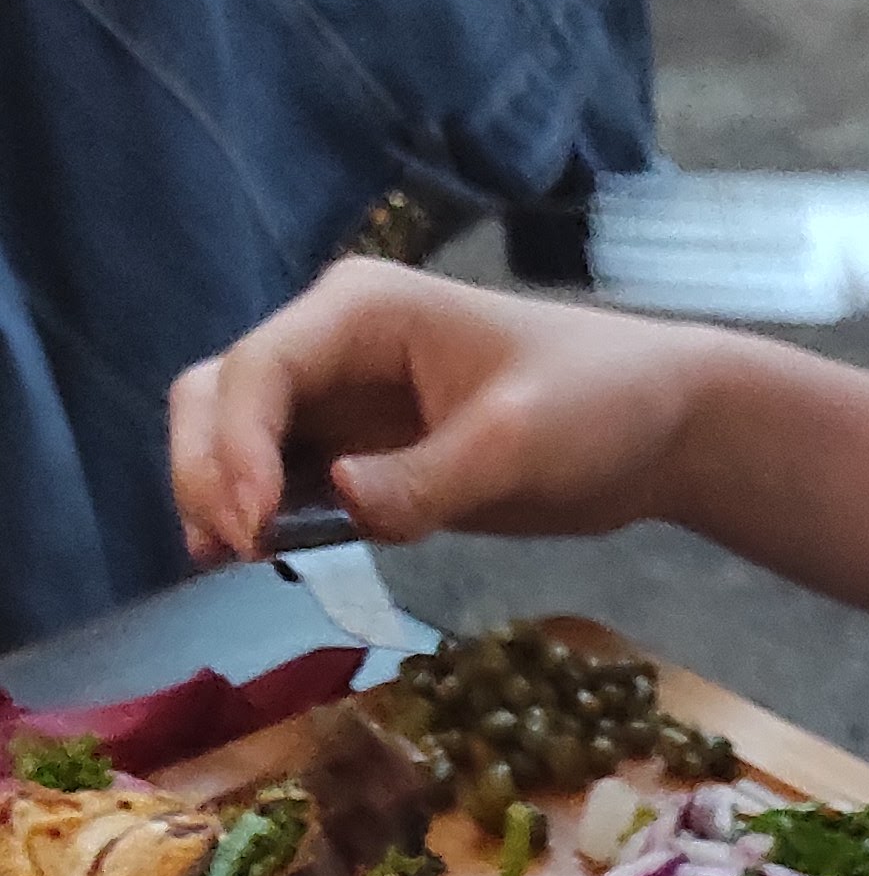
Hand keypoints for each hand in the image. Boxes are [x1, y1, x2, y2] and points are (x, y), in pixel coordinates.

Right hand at [169, 260, 706, 564]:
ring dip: (218, 494)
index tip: (251, 530)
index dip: (234, 448)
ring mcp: (341, 400)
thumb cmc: (599, 404)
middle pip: (220, 394)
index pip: (261, 370)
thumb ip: (428, 478)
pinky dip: (259, 516)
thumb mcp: (518, 443)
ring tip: (227, 565)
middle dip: (204, 467)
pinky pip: (281, 480)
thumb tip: (341, 501)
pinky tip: (258, 562)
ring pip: (236, 437)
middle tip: (226, 553)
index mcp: (360, 310)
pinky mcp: (360, 454)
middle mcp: (332, 345)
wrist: (655, 427)